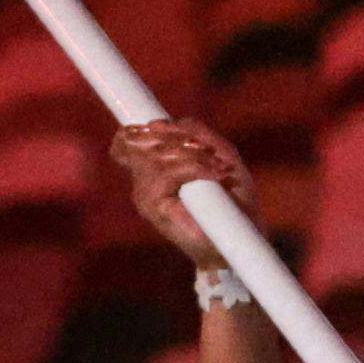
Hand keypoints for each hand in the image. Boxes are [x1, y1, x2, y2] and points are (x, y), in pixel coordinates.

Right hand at [109, 118, 251, 268]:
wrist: (239, 240)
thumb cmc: (232, 199)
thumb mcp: (221, 155)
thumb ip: (198, 134)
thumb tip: (171, 122)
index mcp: (154, 170)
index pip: (124, 143)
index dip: (135, 130)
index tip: (158, 126)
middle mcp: (143, 183)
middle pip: (141, 140)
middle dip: (177, 137)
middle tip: (210, 152)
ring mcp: (145, 196)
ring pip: (156, 155)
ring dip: (191, 155)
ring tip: (218, 169)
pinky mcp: (153, 208)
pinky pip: (165, 173)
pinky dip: (193, 168)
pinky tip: (212, 175)